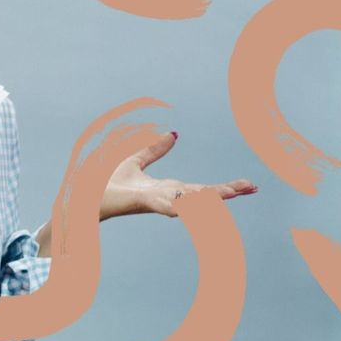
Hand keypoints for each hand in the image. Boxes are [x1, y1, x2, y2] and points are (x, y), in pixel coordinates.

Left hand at [101, 132, 257, 219]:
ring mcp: (158, 201)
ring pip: (192, 200)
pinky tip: (200, 205)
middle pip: (204, 195)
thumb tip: (174, 134)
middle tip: (253, 188)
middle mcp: (167, 196)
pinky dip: (186, 206)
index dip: (223, 187)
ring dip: (213, 198)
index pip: (201, 188)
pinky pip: (170, 205)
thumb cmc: (108, 182)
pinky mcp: (146, 202)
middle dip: (228, 192)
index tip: (247, 185)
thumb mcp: (135, 160)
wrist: (88, 195)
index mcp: (168, 188)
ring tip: (235, 192)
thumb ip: (154, 149)